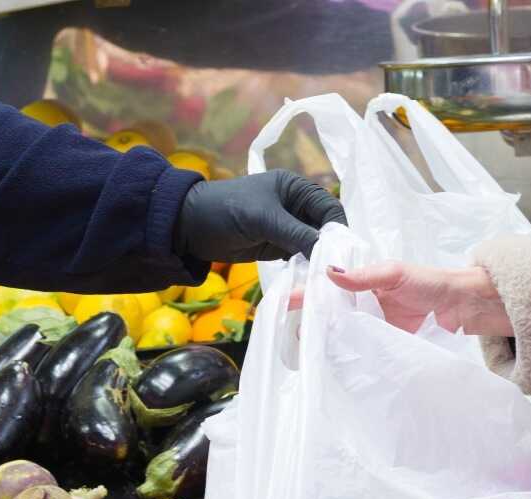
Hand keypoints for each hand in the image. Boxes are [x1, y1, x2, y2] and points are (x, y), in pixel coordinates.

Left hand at [175, 169, 344, 262]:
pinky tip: (310, 279)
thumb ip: (297, 234)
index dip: (338, 229)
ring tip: (325, 278)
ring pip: (315, 245)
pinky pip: (300, 256)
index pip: (329, 207)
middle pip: (325, 228)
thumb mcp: (263, 219)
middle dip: (331, 247)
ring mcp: (288, 228)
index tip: (342, 253)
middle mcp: (296, 206)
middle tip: (336, 271)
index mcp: (296, 188)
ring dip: (319, 259)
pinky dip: (306, 267)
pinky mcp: (278, 246)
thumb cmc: (225, 210)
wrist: (189, 227)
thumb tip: (328, 252)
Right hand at [290, 262, 513, 336]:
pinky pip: (361, 352)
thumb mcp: (394, 273)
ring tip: (308, 353)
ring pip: (342, 336)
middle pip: (331, 316)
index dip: (307, 296)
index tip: (286, 303)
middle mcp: (364, 307)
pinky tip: (335, 364)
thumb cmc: (430, 283)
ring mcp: (373, 329)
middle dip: (312, 324)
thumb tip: (329, 273)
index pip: (328, 289)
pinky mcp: (385, 348)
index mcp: (363, 285)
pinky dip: (348, 357)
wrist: (462, 307)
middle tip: (295, 335)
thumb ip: (363, 277)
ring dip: (327, 343)